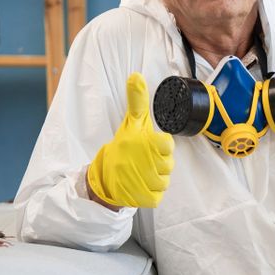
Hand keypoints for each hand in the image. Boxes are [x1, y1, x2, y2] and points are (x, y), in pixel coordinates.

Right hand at [87, 73, 174, 208]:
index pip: (168, 144)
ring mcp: (144, 181)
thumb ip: (137, 101)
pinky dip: (151, 192)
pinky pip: (158, 196)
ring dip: (156, 178)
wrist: (104, 177)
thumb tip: (136, 76)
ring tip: (141, 172)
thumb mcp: (131, 123)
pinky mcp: (144, 198)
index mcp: (143, 142)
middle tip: (144, 160)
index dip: (161, 146)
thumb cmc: (122, 148)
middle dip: (159, 163)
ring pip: (165, 180)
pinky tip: (140, 184)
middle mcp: (144, 162)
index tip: (148, 146)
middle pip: (169, 164)